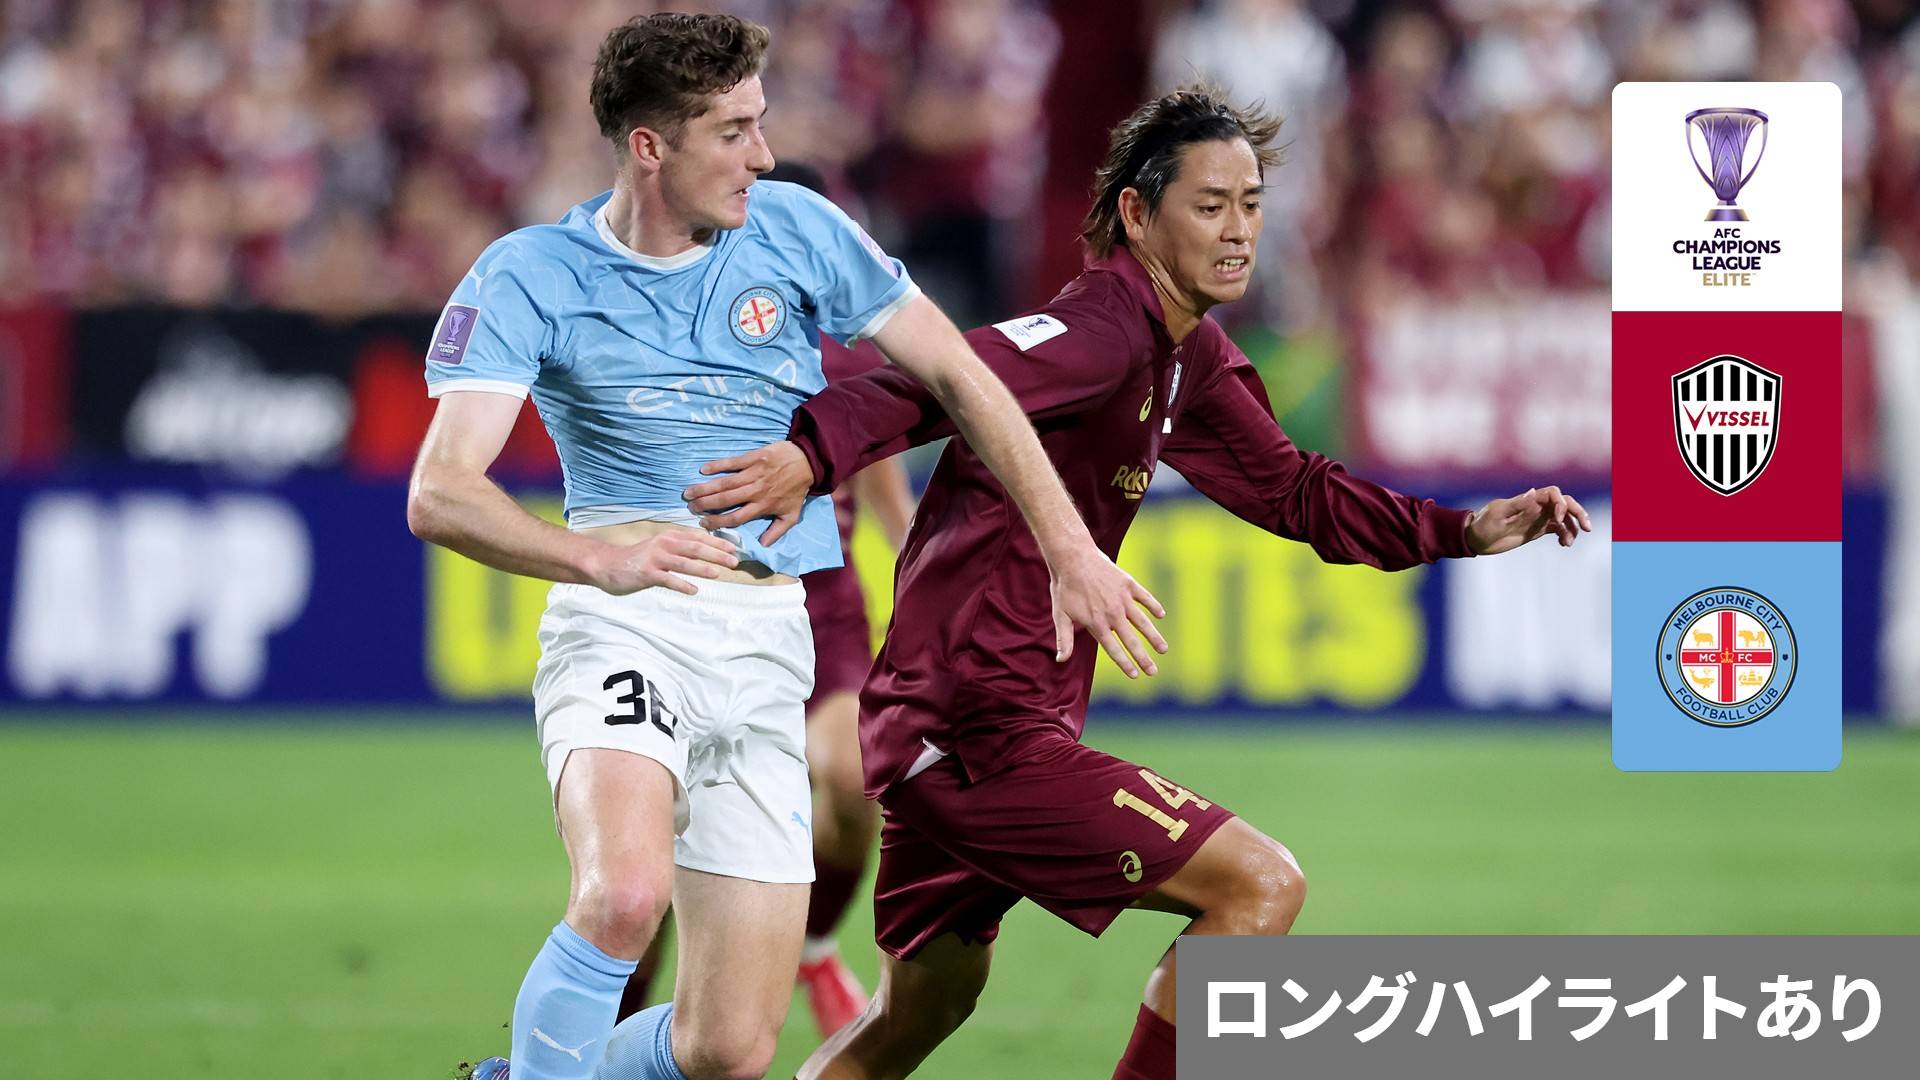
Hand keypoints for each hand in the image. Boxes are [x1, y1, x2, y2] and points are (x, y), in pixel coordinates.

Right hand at [587, 530, 739, 594]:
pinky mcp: (647, 574)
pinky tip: (694, 590)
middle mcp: (664, 544)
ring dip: (702, 568)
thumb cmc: (638, 558)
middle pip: (695, 548)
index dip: (717, 542)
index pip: (698, 537)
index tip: (734, 548)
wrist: (607, 564)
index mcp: (669, 536)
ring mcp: (655, 559)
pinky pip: (667, 579)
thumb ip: (680, 548)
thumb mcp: (660, 547)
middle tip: (734, 561)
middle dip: (716, 554)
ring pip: (683, 562)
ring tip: (718, 574)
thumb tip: (706, 552)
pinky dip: (682, 584)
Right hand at [684, 441, 813, 543]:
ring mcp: (754, 473)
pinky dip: (717, 465)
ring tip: (689, 492)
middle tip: (690, 507)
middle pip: (725, 500)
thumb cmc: (797, 489)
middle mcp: (755, 491)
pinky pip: (732, 462)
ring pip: (725, 483)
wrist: (808, 462)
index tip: (703, 523)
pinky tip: (703, 470)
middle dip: (705, 504)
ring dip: (705, 488)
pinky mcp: (753, 457)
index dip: (718, 522)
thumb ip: (776, 531)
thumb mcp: (791, 515)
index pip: (736, 518)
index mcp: (763, 506)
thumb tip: (763, 546)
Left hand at [1047, 541, 1168, 677]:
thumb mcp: (1060, 615)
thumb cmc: (1064, 587)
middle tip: (1154, 672)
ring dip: (1154, 637)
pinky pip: (1145, 597)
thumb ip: (1064, 639)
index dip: (1125, 664)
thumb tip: (1061, 660)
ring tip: (1164, 650)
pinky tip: (1161, 615)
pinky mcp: (1128, 584)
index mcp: (1097, 624)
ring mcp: (1123, 598)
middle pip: (1131, 641)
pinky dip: (1153, 606)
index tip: (1135, 675)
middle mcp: (1113, 614)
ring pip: (1142, 622)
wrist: (1072, 557)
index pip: (1113, 649)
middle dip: (1143, 658)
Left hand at [1466, 485, 1592, 554]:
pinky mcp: (1537, 530)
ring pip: (1565, 518)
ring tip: (1569, 543)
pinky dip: (1565, 535)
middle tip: (1587, 528)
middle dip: (1578, 512)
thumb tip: (1533, 492)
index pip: (1554, 493)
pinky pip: (1558, 529)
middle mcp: (1536, 507)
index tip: (1558, 519)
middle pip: (1565, 503)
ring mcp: (1538, 518)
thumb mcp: (1497, 515)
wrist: (1475, 539)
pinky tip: (1564, 545)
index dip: (1561, 503)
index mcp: (1528, 499)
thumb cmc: (1483, 524)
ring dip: (1573, 527)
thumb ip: (1516, 504)